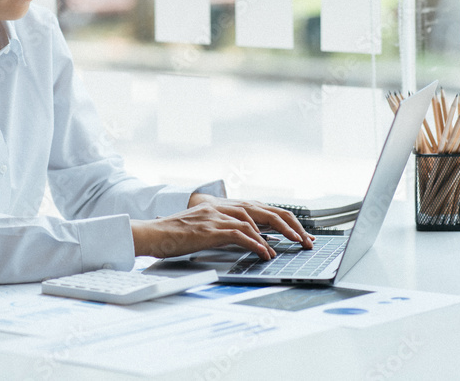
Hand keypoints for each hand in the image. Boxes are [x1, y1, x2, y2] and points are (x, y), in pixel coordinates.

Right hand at [130, 198, 313, 260]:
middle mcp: (222, 206)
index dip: (281, 219)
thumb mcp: (203, 228)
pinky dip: (257, 244)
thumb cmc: (174, 234)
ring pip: (255, 221)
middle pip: (264, 210)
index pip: (259, 208)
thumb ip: (224, 230)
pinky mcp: (211, 228)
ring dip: (277, 235)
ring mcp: (217, 215)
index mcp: (222, 205)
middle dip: (289, 225)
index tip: (298, 231)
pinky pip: (240, 235)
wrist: (153, 233)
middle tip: (306, 239)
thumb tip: (247, 241)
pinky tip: (266, 254)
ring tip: (292, 247)